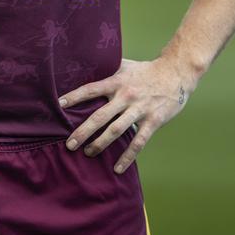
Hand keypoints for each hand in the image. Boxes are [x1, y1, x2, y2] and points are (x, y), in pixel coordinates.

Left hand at [59, 57, 189, 173]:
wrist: (175, 73)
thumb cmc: (145, 70)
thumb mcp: (124, 65)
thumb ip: (107, 69)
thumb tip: (85, 67)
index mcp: (117, 82)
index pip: (91, 89)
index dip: (75, 96)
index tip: (59, 104)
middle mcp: (126, 96)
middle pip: (100, 116)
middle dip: (83, 131)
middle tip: (69, 144)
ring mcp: (140, 110)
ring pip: (116, 131)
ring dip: (100, 144)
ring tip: (87, 153)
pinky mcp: (153, 121)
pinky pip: (138, 142)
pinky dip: (127, 156)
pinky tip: (118, 168)